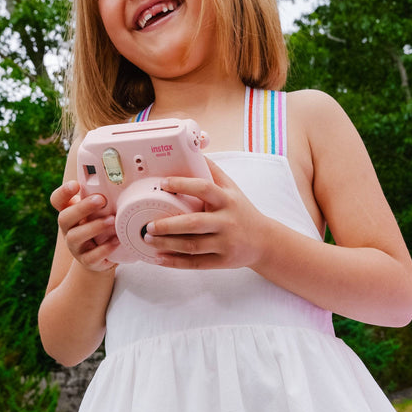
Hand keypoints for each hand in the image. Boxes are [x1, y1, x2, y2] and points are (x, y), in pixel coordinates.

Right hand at [51, 180, 118, 271]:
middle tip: (100, 200)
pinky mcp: (86, 261)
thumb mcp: (98, 213)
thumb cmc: (99, 229)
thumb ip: (101, 201)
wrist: (101, 258)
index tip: (76, 184)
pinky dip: (104, 248)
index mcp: (69, 213)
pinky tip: (116, 240)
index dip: (63, 192)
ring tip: (111, 220)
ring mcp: (75, 246)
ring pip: (75, 236)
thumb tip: (118, 186)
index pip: (57, 200)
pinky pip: (92, 256)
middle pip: (64, 217)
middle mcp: (68, 229)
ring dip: (94, 226)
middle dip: (82, 208)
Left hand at [142, 160, 268, 269]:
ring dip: (167, 244)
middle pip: (194, 223)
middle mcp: (226, 221)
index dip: (183, 184)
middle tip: (148, 225)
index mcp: (227, 200)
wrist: (263, 241)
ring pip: (192, 246)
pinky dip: (175, 262)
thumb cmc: (241, 211)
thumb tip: (194, 148)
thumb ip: (213, 172)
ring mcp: (225, 243)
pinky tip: (159, 259)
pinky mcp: (222, 262)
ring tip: (147, 239)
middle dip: (168, 225)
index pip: (204, 189)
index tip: (163, 183)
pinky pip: (195, 263)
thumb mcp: (232, 189)